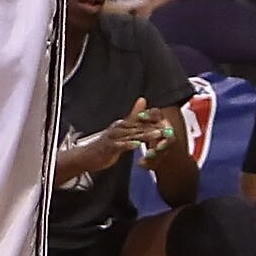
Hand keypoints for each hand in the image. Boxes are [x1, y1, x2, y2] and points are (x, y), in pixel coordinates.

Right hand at [59, 98, 173, 177]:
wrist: (87, 156)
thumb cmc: (106, 144)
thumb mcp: (121, 131)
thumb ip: (133, 117)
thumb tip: (143, 99)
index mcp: (123, 124)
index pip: (141, 121)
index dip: (155, 122)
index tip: (168, 123)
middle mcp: (118, 128)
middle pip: (138, 126)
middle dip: (154, 128)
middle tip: (168, 129)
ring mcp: (113, 137)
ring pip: (132, 135)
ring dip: (145, 135)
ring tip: (158, 135)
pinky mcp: (109, 147)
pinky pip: (120, 145)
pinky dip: (129, 144)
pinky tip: (138, 145)